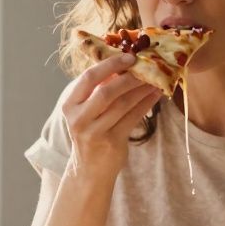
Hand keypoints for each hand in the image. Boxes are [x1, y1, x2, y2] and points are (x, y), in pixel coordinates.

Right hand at [63, 52, 161, 179]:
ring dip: (141, 89)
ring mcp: (94, 132)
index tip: (129, 56)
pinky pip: (133, 118)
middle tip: (146, 67)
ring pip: (122, 104)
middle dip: (129, 77)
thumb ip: (98, 88)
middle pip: (106, 91)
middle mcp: (79, 118)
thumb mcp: (86, 109)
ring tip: (155, 79)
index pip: (88, 78)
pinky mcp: (112, 142)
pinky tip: (155, 95)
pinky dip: (146, 103)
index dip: (110, 64)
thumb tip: (123, 63)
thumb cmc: (90, 132)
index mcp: (70, 104)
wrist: (89, 168)